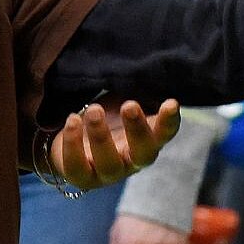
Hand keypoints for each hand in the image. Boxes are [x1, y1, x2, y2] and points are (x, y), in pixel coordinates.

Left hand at [49, 99, 180, 190]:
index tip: (171, 103)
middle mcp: (132, 159)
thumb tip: (142, 66)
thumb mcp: (121, 100)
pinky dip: (73, 144)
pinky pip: (78, 168)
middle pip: (144, 153)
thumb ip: (134, 89)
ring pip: (110, 164)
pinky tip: (73, 120)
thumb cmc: (106, 115)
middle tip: (129, 105)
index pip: (164, 133)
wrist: (74, 138)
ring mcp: (108, 172)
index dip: (169, 121)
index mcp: (147, 139)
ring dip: (102, 136)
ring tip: (94, 110)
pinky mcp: (82, 177)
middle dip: (137, 129)